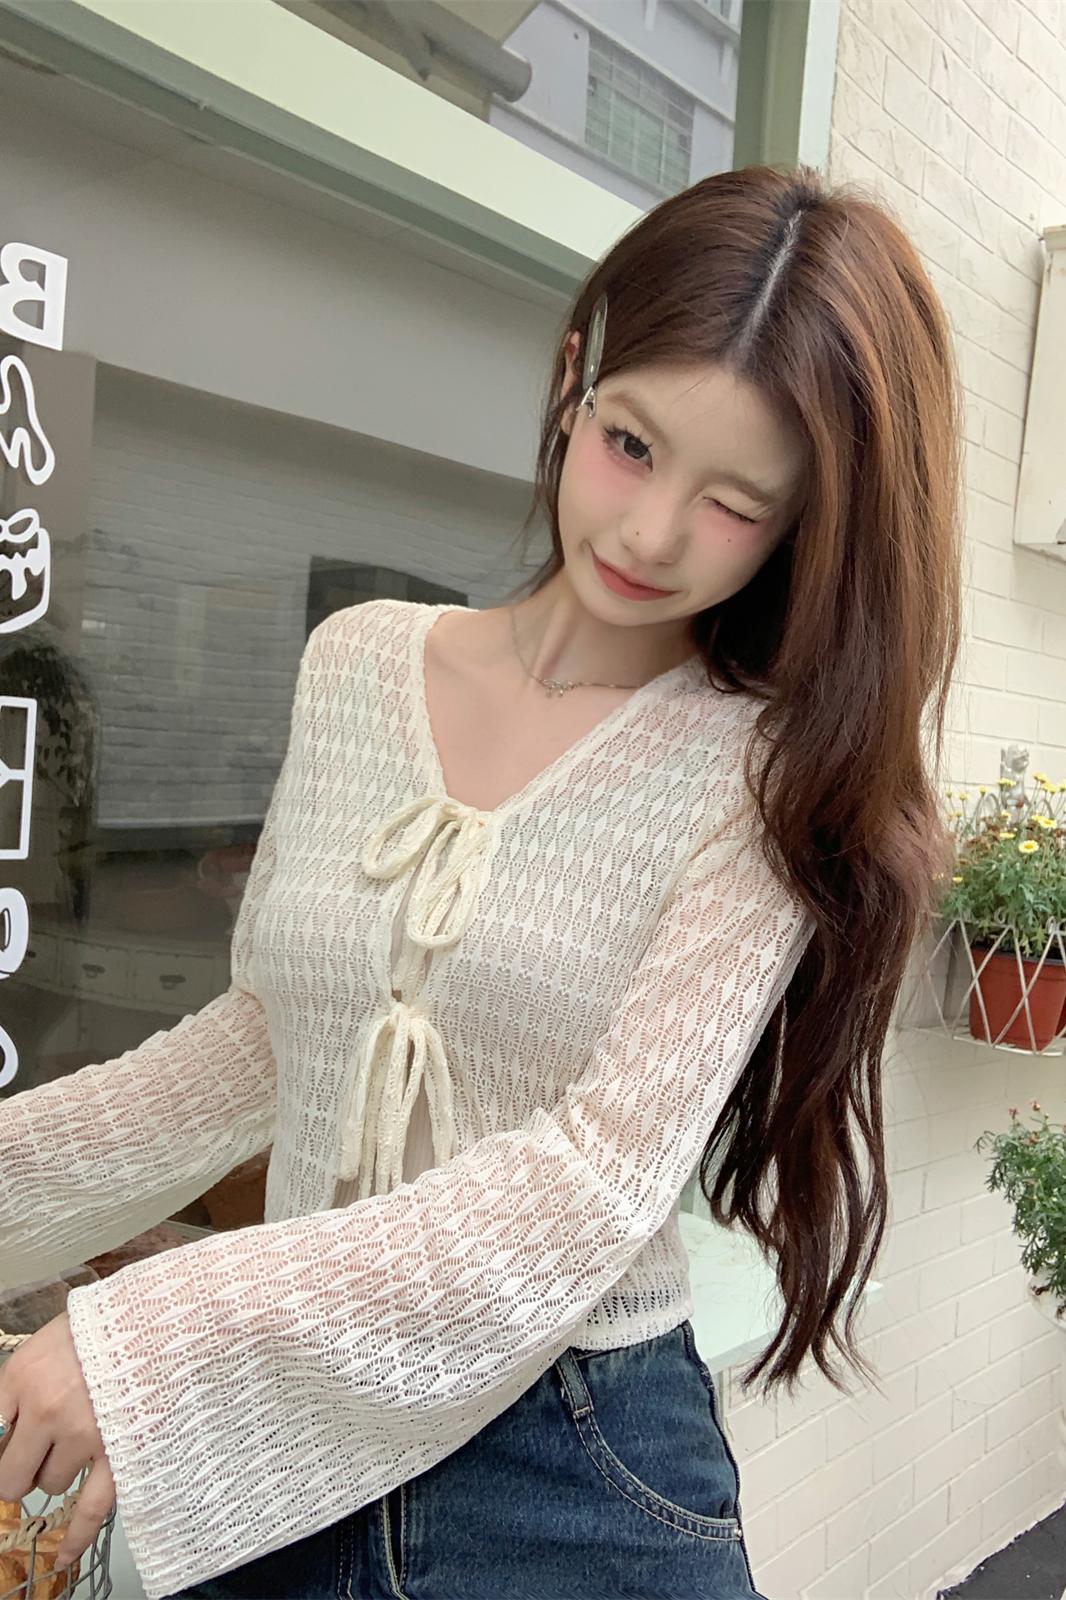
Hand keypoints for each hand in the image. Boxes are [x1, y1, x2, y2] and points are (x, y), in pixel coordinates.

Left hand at [0, 1310, 115, 1571]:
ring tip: (80, 1440)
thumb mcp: (45, 1343)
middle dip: (20, 1469)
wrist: (162, 1316)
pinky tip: (62, 1556)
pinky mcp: (118, 1453)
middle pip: (12, 1473)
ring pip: (50, 1486)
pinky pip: (89, 1510)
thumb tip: (1, 1433)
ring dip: (57, 1473)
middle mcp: (45, 1410)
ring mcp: (82, 1436)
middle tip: (36, 1453)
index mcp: (21, 1377)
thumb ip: (17, 1387)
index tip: (13, 1444)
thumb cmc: (104, 1325)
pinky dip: (74, 1538)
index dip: (2, 1446)